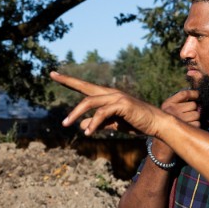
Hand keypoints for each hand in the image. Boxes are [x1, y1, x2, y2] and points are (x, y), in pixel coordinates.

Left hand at [52, 71, 166, 136]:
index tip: (54, 74)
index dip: (70, 80)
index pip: (85, 87)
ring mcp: (117, 97)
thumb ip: (97, 123)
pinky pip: (102, 113)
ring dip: (76, 113)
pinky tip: (89, 133)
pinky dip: (94, 123)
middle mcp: (111, 93)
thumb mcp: (112, 124)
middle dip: (68, 81)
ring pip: (90, 102)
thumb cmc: (136, 123)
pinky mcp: (122, 104)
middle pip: (85, 88)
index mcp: (107, 96)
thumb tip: (81, 125)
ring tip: (66, 124)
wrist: (156, 124)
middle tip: (52, 75)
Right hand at [150, 89, 199, 161]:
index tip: (198, 95)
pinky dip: (196, 127)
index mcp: (168, 104)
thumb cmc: (166, 127)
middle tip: (188, 117)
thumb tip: (198, 102)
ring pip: (197, 114)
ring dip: (196, 119)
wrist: (161, 145)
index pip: (184, 94)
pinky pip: (198, 123)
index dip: (193, 94)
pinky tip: (188, 129)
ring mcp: (179, 118)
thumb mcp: (167, 112)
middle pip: (194, 105)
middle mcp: (173, 109)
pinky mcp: (185, 127)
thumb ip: (179, 104)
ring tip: (187, 124)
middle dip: (194, 110)